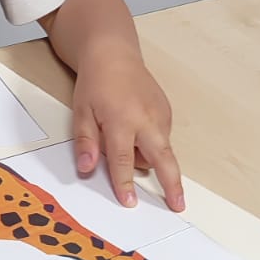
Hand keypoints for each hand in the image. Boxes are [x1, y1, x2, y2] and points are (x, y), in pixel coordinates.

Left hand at [72, 43, 184, 212]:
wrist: (114, 54)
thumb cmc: (96, 83)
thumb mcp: (81, 112)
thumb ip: (86, 142)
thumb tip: (86, 168)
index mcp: (122, 120)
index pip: (123, 160)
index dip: (124, 183)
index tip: (129, 202)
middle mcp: (146, 119)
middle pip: (162, 158)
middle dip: (171, 184)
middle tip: (178, 205)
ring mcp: (160, 114)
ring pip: (160, 150)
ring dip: (148, 158)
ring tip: (123, 138)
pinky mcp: (167, 112)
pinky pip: (161, 138)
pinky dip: (151, 143)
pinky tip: (134, 129)